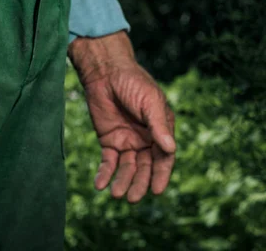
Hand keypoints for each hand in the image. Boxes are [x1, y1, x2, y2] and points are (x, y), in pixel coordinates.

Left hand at [68, 31, 175, 202]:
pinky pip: (108, 161)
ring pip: (127, 168)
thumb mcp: (149, 101)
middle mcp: (145, 140)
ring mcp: (127, 141)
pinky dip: (105, 173)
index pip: (163, 158)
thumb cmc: (133, 82)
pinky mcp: (108, 140)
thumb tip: (171, 149)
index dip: (160, 175)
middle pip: (144, 167)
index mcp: (161, 131)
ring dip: (122, 181)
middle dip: (139, 183)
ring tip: (116, 195)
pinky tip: (100, 185)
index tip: (156, 190)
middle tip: (133, 198)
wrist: (106, 72)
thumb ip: (158, 125)